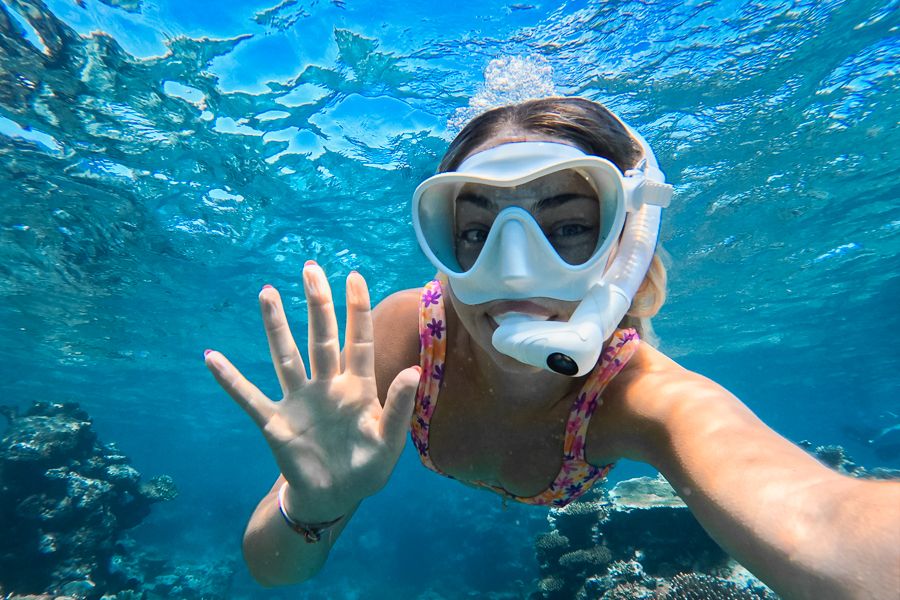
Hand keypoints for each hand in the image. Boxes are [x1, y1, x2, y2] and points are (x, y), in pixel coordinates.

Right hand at [205, 262, 419, 521]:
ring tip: (267, 292)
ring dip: (276, 326)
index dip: (357, 310)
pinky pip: (249, 397)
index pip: (358, 341)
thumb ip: (400, 407)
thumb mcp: (389, 442)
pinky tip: (212, 358)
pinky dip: (230, 380)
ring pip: (286, 356)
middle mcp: (326, 386)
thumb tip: (414, 370)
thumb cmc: (366, 468)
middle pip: (321, 337)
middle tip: (310, 268)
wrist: (334, 498)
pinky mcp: (275, 422)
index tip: (354, 276)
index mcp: (357, 388)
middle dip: (317, 304)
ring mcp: (299, 401)